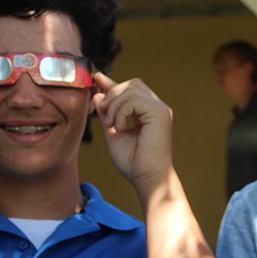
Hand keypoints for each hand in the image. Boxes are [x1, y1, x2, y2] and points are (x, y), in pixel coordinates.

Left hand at [92, 72, 173, 190]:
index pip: (130, 89)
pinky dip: (121, 112)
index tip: (96, 79)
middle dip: (112, 94)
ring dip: (114, 105)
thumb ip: (107, 114)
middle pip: (131, 84)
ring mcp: (160, 109)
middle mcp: (157, 107)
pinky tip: (121, 127)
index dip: (112, 83)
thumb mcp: (113, 133)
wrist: (147, 178)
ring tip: (112, 125)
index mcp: (148, 112)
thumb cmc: (134, 162)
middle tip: (105, 116)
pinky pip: (134, 100)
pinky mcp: (160, 113)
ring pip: (131, 89)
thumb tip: (98, 95)